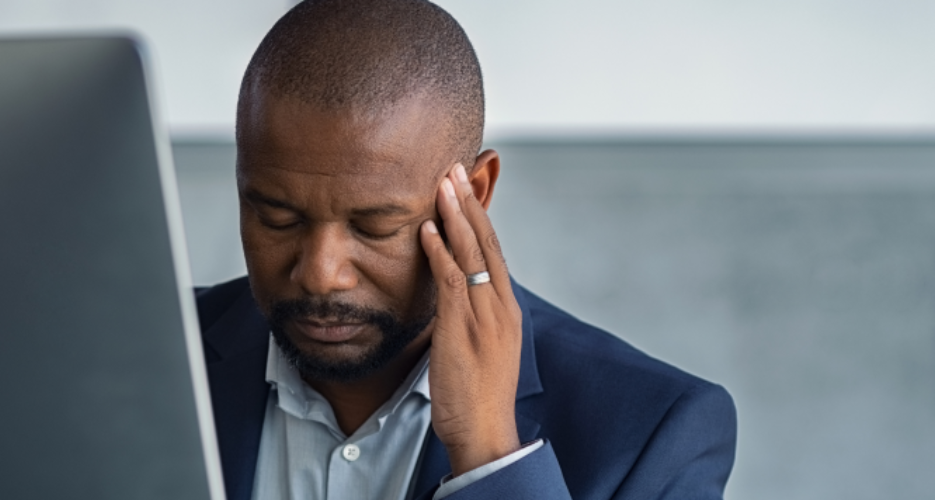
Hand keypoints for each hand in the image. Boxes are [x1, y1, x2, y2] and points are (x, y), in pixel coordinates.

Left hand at [419, 163, 522, 476]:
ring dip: (456, 215)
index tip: (467, 188)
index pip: (495, 252)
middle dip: (471, 203)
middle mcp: (501, 306)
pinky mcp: (464, 328)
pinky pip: (453, 280)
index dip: (480, 217)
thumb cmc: (477, 397)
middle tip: (457, 167)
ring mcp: (485, 316)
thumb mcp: (480, 349)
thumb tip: (452, 298)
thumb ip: (469, 318)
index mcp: (506, 310)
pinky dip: (440, 251)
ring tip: (443, 182)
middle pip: (488, 243)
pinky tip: (428, 228)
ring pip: (473, 253)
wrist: (485, 432)